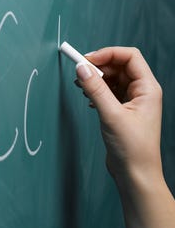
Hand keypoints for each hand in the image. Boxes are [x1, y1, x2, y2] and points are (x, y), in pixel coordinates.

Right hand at [75, 47, 162, 186]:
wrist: (135, 173)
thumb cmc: (132, 147)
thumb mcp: (111, 114)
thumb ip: (95, 89)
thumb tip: (81, 68)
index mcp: (147, 88)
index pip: (129, 57)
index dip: (107, 54)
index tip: (87, 60)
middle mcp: (141, 91)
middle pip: (119, 66)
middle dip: (98, 67)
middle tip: (80, 72)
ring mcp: (131, 101)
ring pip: (112, 79)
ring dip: (96, 79)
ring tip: (80, 86)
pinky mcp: (121, 111)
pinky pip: (108, 92)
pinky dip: (96, 91)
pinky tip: (88, 99)